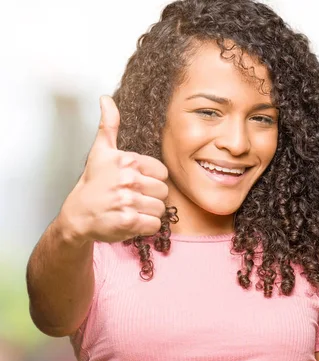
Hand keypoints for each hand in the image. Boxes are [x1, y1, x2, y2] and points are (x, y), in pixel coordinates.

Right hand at [58, 96, 168, 243]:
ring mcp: (128, 201)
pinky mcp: (128, 221)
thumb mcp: (100, 151)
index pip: (162, 173)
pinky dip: (146, 227)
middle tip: (132, 198)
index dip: (152, 180)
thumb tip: (106, 98)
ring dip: (148, 213)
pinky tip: (131, 221)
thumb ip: (109, 125)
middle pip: (164, 191)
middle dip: (151, 197)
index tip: (135, 183)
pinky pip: (155, 224)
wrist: (77, 215)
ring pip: (160, 209)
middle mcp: (127, 179)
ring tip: (131, 209)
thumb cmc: (93, 184)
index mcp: (127, 161)